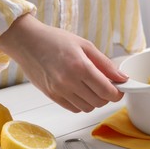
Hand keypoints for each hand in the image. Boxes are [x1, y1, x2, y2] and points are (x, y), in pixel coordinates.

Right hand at [0, 14, 127, 112]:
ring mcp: (59, 91)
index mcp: (80, 66)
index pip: (107, 91)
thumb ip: (106, 64)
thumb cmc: (55, 40)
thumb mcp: (85, 45)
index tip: (120, 89)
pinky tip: (81, 91)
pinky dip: (82, 103)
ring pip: (87, 108)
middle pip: (99, 102)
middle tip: (107, 85)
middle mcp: (69, 82)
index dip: (118, 93)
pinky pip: (74, 109)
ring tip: (92, 87)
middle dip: (107, 96)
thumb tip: (122, 77)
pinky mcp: (51, 96)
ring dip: (95, 100)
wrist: (26, 42)